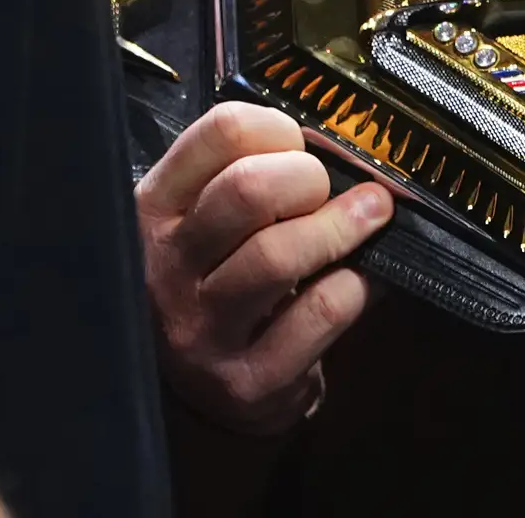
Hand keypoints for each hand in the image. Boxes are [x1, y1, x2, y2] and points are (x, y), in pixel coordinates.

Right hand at [135, 105, 391, 434]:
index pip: (218, 133)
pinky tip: (359, 280)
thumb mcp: (206, 223)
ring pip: (278, 255)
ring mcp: (201, 330)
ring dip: (341, 227)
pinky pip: (318, 313)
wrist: (200, 397)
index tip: (300, 146)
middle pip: (247, 191)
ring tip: (369, 217)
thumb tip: (341, 145)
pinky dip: (354, 286)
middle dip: (308, 177)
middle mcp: (166, 268)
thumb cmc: (216, 282)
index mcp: (154, 209)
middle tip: (328, 189)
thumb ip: (251, 176)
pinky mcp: (246, 380)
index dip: (277, 128)